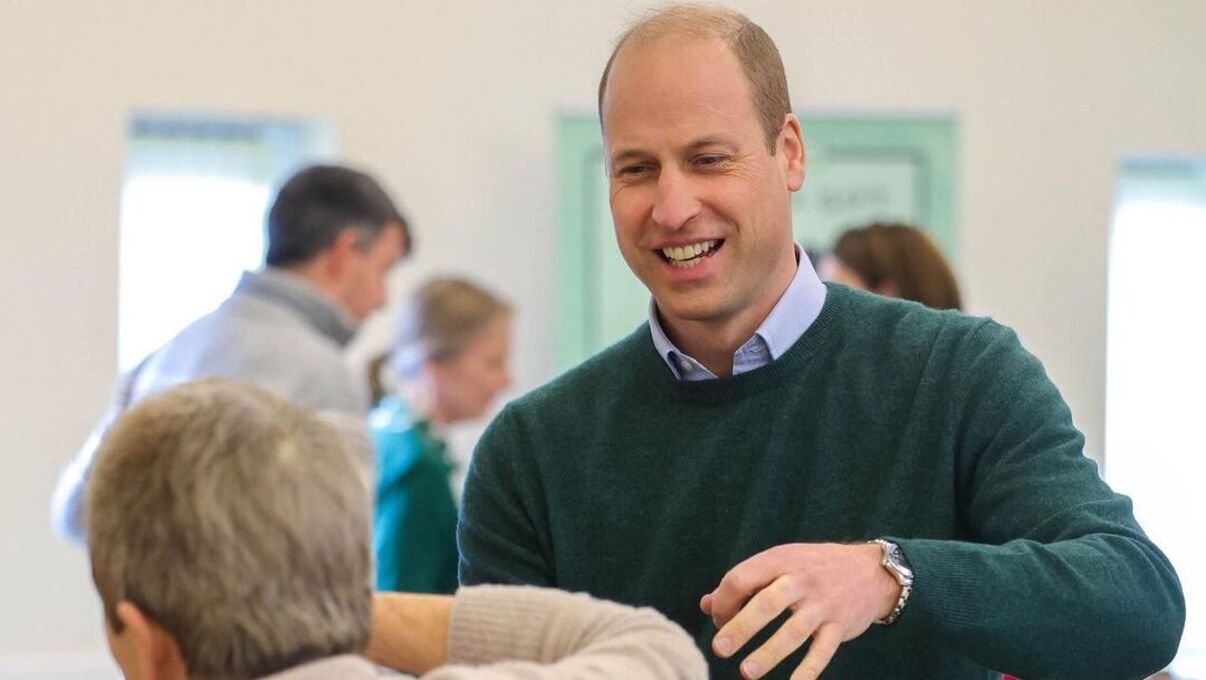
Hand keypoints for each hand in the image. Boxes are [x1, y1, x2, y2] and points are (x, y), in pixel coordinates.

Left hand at [700, 543, 899, 678]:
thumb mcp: (780, 563)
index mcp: (780, 560)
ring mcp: (823, 604)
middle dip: (741, 626)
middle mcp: (801, 580)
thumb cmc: (812, 568)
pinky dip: (808, 671)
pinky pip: (823, 652)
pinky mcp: (841, 626)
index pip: (742, 578)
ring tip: (747, 673)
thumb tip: (706, 605)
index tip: (719, 620)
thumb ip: (744, 583)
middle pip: (767, 604)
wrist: (871, 570)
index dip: (724, 601)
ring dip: (769, 653)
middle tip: (719, 649)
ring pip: (794, 631)